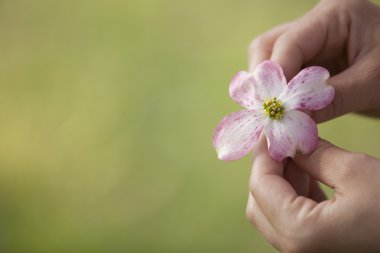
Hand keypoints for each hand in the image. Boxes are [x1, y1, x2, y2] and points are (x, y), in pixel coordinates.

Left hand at [246, 135, 379, 252]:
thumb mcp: (356, 172)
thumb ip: (314, 153)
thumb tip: (291, 138)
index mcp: (300, 233)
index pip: (260, 185)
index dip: (263, 153)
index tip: (271, 130)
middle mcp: (295, 251)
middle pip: (259, 203)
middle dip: (269, 169)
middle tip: (284, 141)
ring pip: (273, 212)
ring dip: (281, 181)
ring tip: (299, 154)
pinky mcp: (318, 250)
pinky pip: (292, 222)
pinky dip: (294, 196)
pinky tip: (310, 175)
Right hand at [248, 0, 379, 122]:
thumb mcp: (374, 84)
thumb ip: (330, 99)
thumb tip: (290, 119)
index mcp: (336, 15)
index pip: (289, 42)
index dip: (276, 77)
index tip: (273, 109)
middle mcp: (316, 24)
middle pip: (268, 46)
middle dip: (265, 81)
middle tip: (268, 113)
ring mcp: (310, 41)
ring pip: (269, 61)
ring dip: (268, 89)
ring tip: (275, 115)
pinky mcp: (309, 60)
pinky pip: (283, 75)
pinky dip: (279, 94)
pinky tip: (283, 112)